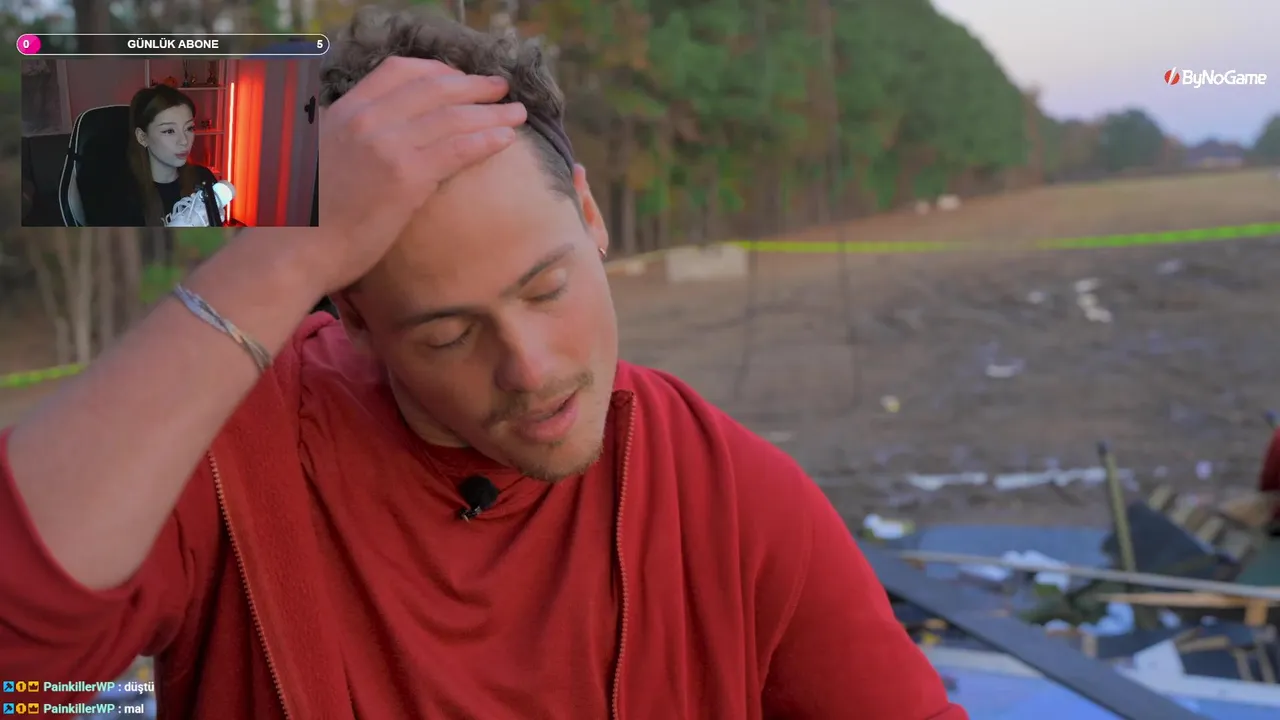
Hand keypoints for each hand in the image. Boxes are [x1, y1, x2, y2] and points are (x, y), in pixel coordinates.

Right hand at [309, 57, 526, 292]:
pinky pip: (457, 149)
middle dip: (473, 85)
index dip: (437, 71)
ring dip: (491, 112)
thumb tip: (369, 150)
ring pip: (452, 116)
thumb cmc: (301, 219)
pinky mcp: (405, 177)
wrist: (290, 250)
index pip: (398, 72)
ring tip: (517, 113)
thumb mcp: (318, 160)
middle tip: (500, 89)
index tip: (460, 78)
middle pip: (433, 87)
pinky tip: (506, 139)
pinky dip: (486, 139)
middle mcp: (366, 119)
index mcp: (344, 110)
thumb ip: (347, 142)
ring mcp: (386, 145)